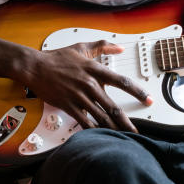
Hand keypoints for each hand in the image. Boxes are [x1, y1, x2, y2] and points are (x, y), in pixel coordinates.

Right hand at [15, 40, 150, 132]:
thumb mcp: (81, 48)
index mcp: (95, 70)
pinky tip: (100, 137)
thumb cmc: (57, 58)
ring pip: (101, 117)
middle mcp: (90, 85)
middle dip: (126, 121)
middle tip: (136, 130)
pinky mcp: (69, 106)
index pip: (122, 82)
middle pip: (113, 106)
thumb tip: (119, 47)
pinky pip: (84, 122)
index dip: (138, 92)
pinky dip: (93, 130)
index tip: (148, 99)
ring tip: (122, 137)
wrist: (35, 67)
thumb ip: (102, 46)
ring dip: (112, 128)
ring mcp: (79, 97)